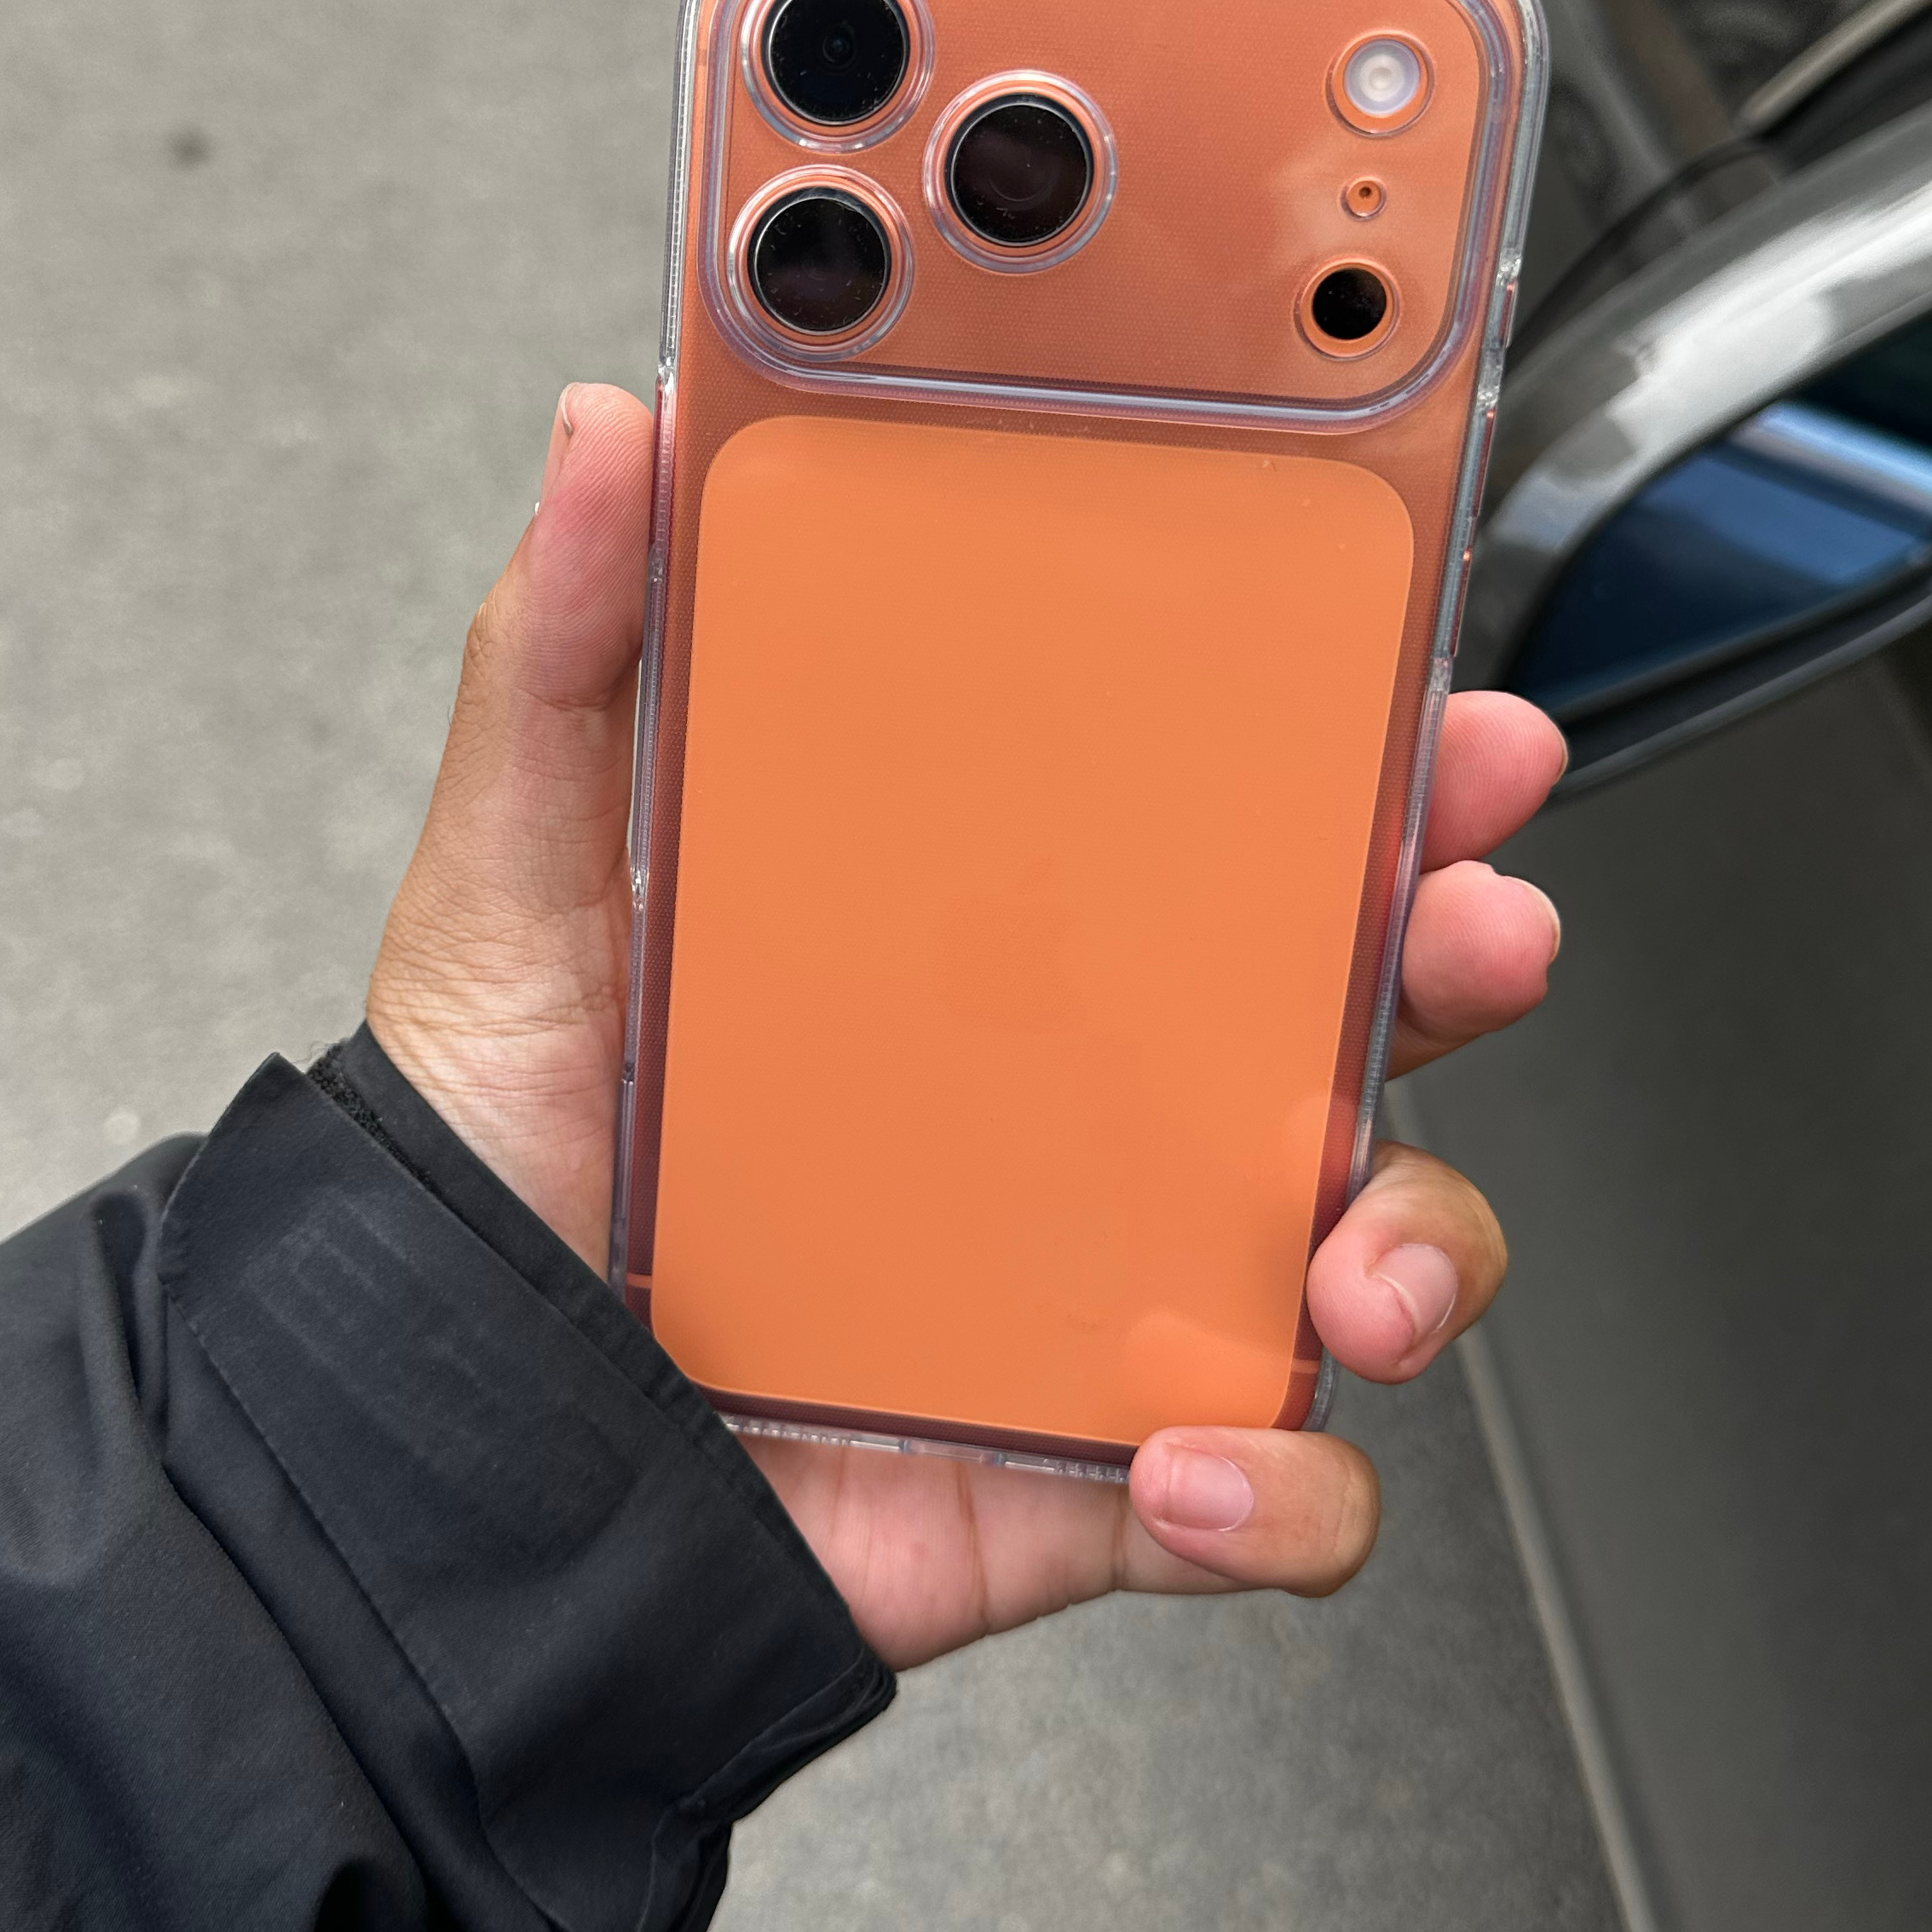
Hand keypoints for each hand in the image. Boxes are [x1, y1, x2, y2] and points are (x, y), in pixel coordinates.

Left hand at [370, 383, 1563, 1669]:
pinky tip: (1186, 1465)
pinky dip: (1281, 1497)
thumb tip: (611, 434)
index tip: (1430, 705)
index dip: (1357, 756)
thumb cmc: (499, 1149)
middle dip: (1458, 946)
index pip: (1220, 818)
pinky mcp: (1095, 1466)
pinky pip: (1275, 1497)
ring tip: (1352, 1265)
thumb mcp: (523, 874)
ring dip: (1421, 1241)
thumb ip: (569, 653)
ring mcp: (1110, 1287)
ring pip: (1368, 1240)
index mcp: (990, 942)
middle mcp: (1081, 1100)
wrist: (458, 1435)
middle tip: (1473, 917)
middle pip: (1346, 1004)